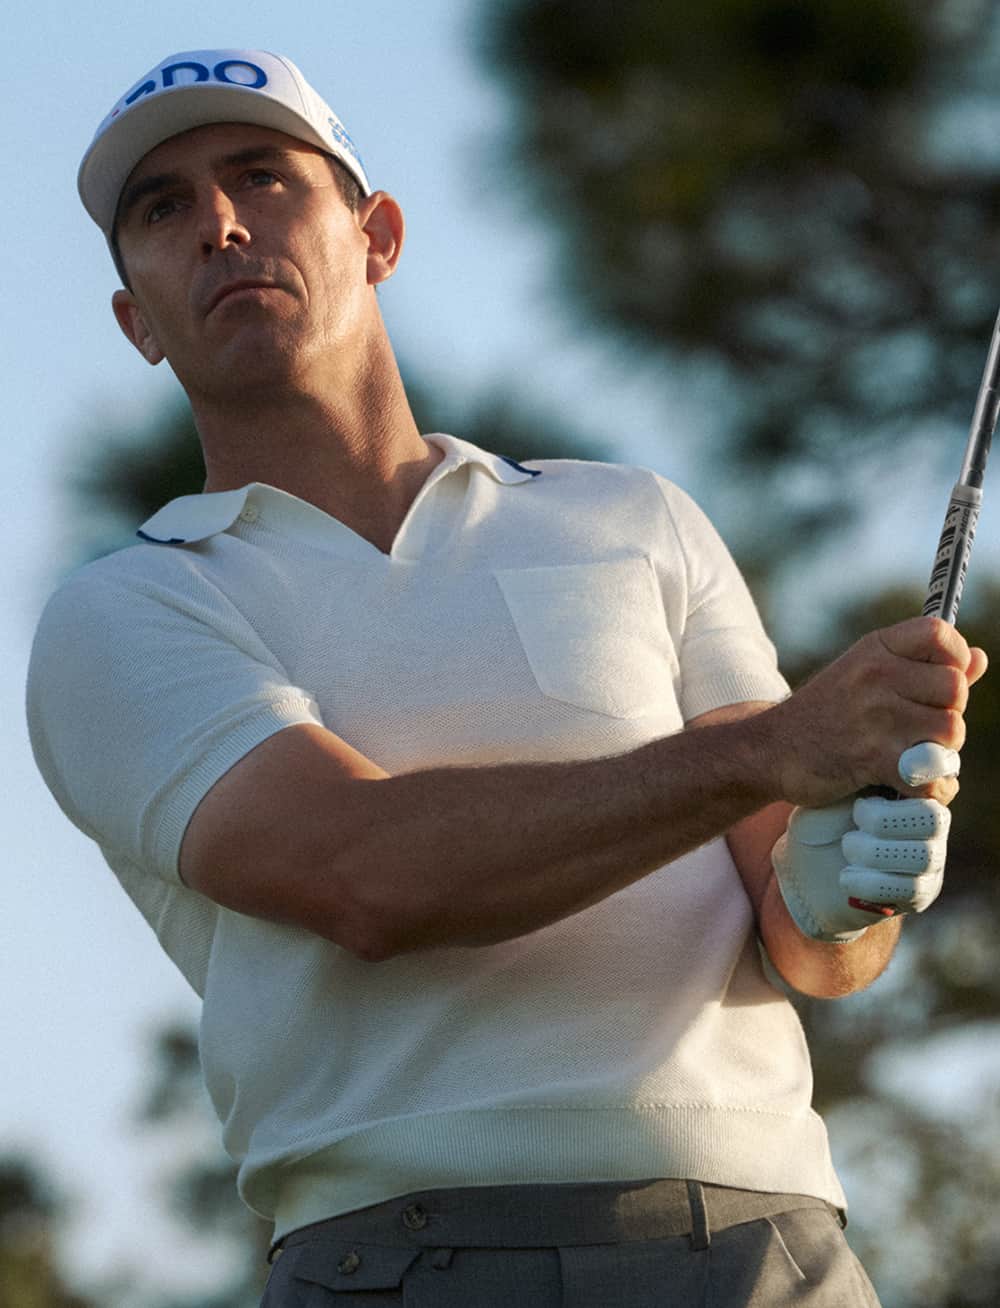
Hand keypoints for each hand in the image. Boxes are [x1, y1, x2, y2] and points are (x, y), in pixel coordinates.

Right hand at [759, 617, 986, 807]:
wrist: (772, 750)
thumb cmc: (826, 714)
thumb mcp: (866, 675)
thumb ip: (923, 668)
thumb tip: (980, 658)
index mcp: (875, 648)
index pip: (941, 634)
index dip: (956, 659)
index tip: (941, 684)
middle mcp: (875, 674)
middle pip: (955, 689)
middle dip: (947, 715)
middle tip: (920, 730)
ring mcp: (874, 714)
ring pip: (950, 733)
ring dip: (941, 754)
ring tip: (914, 759)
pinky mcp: (872, 756)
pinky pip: (931, 775)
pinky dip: (931, 790)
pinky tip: (912, 787)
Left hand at [772, 745, 952, 941]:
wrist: (806, 865)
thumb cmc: (824, 815)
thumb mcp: (839, 784)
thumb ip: (872, 767)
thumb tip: (898, 751)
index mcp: (918, 787)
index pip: (939, 780)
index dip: (922, 778)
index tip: (890, 776)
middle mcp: (932, 822)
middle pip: (934, 818)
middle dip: (888, 819)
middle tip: (857, 814)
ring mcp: (930, 859)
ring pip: (923, 856)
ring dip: (874, 851)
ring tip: (847, 845)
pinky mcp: (919, 893)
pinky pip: (909, 889)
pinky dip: (870, 882)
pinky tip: (846, 875)